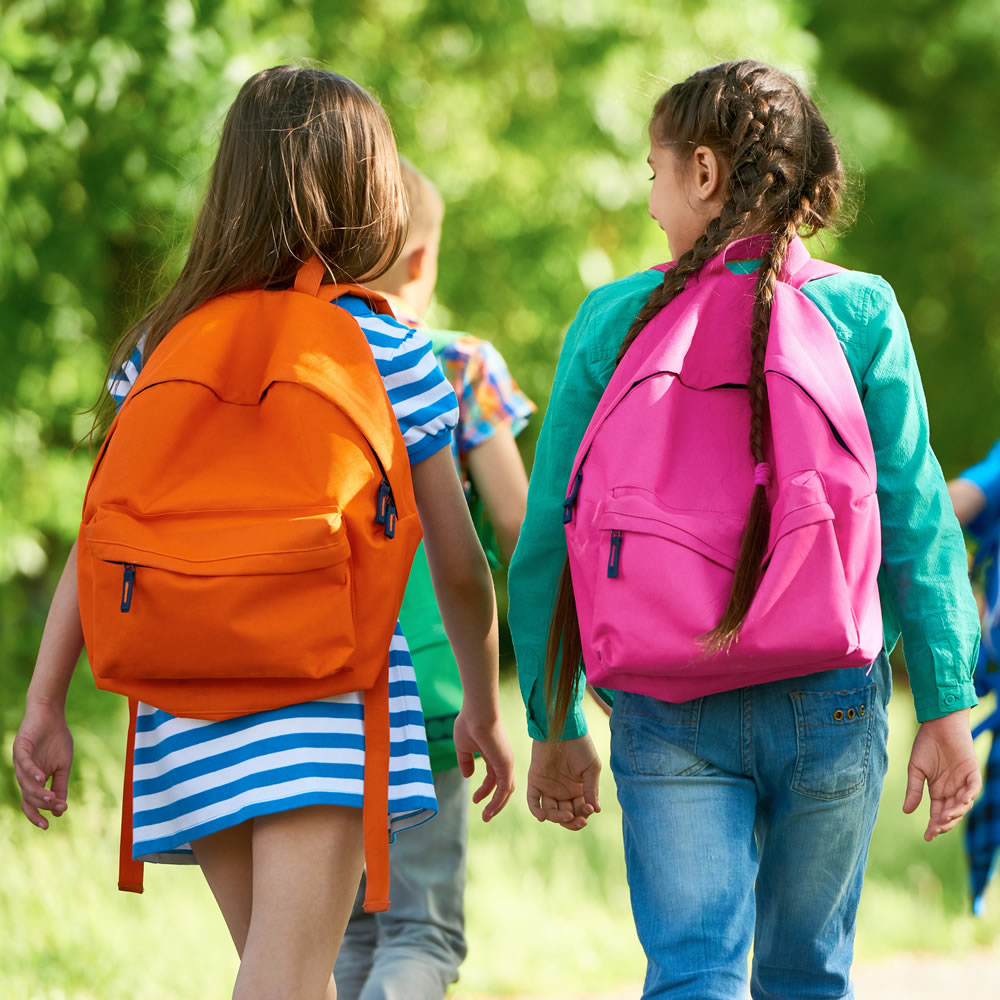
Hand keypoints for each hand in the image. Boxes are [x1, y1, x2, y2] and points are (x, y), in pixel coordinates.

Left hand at [13, 699, 73, 829]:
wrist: (51, 715)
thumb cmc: (57, 739)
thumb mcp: (63, 766)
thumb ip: (60, 786)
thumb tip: (61, 809)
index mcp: (34, 780)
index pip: (30, 803)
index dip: (36, 815)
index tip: (47, 825)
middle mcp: (24, 774)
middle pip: (28, 796)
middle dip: (42, 804)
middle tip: (57, 806)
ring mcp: (20, 762)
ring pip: (25, 783)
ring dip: (38, 792)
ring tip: (51, 797)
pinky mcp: (20, 748)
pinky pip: (24, 764)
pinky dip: (32, 772)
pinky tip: (41, 778)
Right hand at [453, 709, 514, 821]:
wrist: (477, 714)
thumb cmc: (469, 725)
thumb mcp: (463, 747)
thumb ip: (465, 761)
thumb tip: (467, 775)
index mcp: (494, 756)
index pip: (493, 779)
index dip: (485, 791)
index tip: (475, 800)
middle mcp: (503, 760)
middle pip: (503, 787)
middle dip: (494, 802)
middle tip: (485, 815)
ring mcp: (506, 763)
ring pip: (506, 791)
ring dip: (497, 805)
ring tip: (486, 816)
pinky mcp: (506, 765)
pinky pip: (504, 789)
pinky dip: (498, 801)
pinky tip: (488, 809)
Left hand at [527, 735, 600, 830]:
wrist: (562, 728)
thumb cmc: (580, 745)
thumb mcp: (591, 768)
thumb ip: (591, 789)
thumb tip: (595, 810)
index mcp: (578, 789)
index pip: (580, 810)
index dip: (584, 814)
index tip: (589, 809)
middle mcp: (562, 791)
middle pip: (566, 816)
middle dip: (573, 821)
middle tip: (579, 820)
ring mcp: (548, 787)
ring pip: (551, 812)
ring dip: (558, 818)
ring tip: (567, 814)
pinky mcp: (535, 781)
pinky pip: (534, 801)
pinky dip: (537, 811)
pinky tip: (543, 816)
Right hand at [903, 708, 980, 840]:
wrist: (937, 724)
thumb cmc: (925, 744)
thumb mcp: (915, 770)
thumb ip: (913, 790)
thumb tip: (906, 811)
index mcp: (939, 791)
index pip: (938, 813)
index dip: (934, 826)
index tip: (927, 837)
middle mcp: (953, 789)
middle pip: (952, 813)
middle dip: (945, 823)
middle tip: (936, 829)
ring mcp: (963, 781)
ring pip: (964, 804)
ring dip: (956, 812)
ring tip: (945, 818)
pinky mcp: (972, 771)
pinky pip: (974, 787)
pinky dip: (969, 795)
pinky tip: (961, 801)